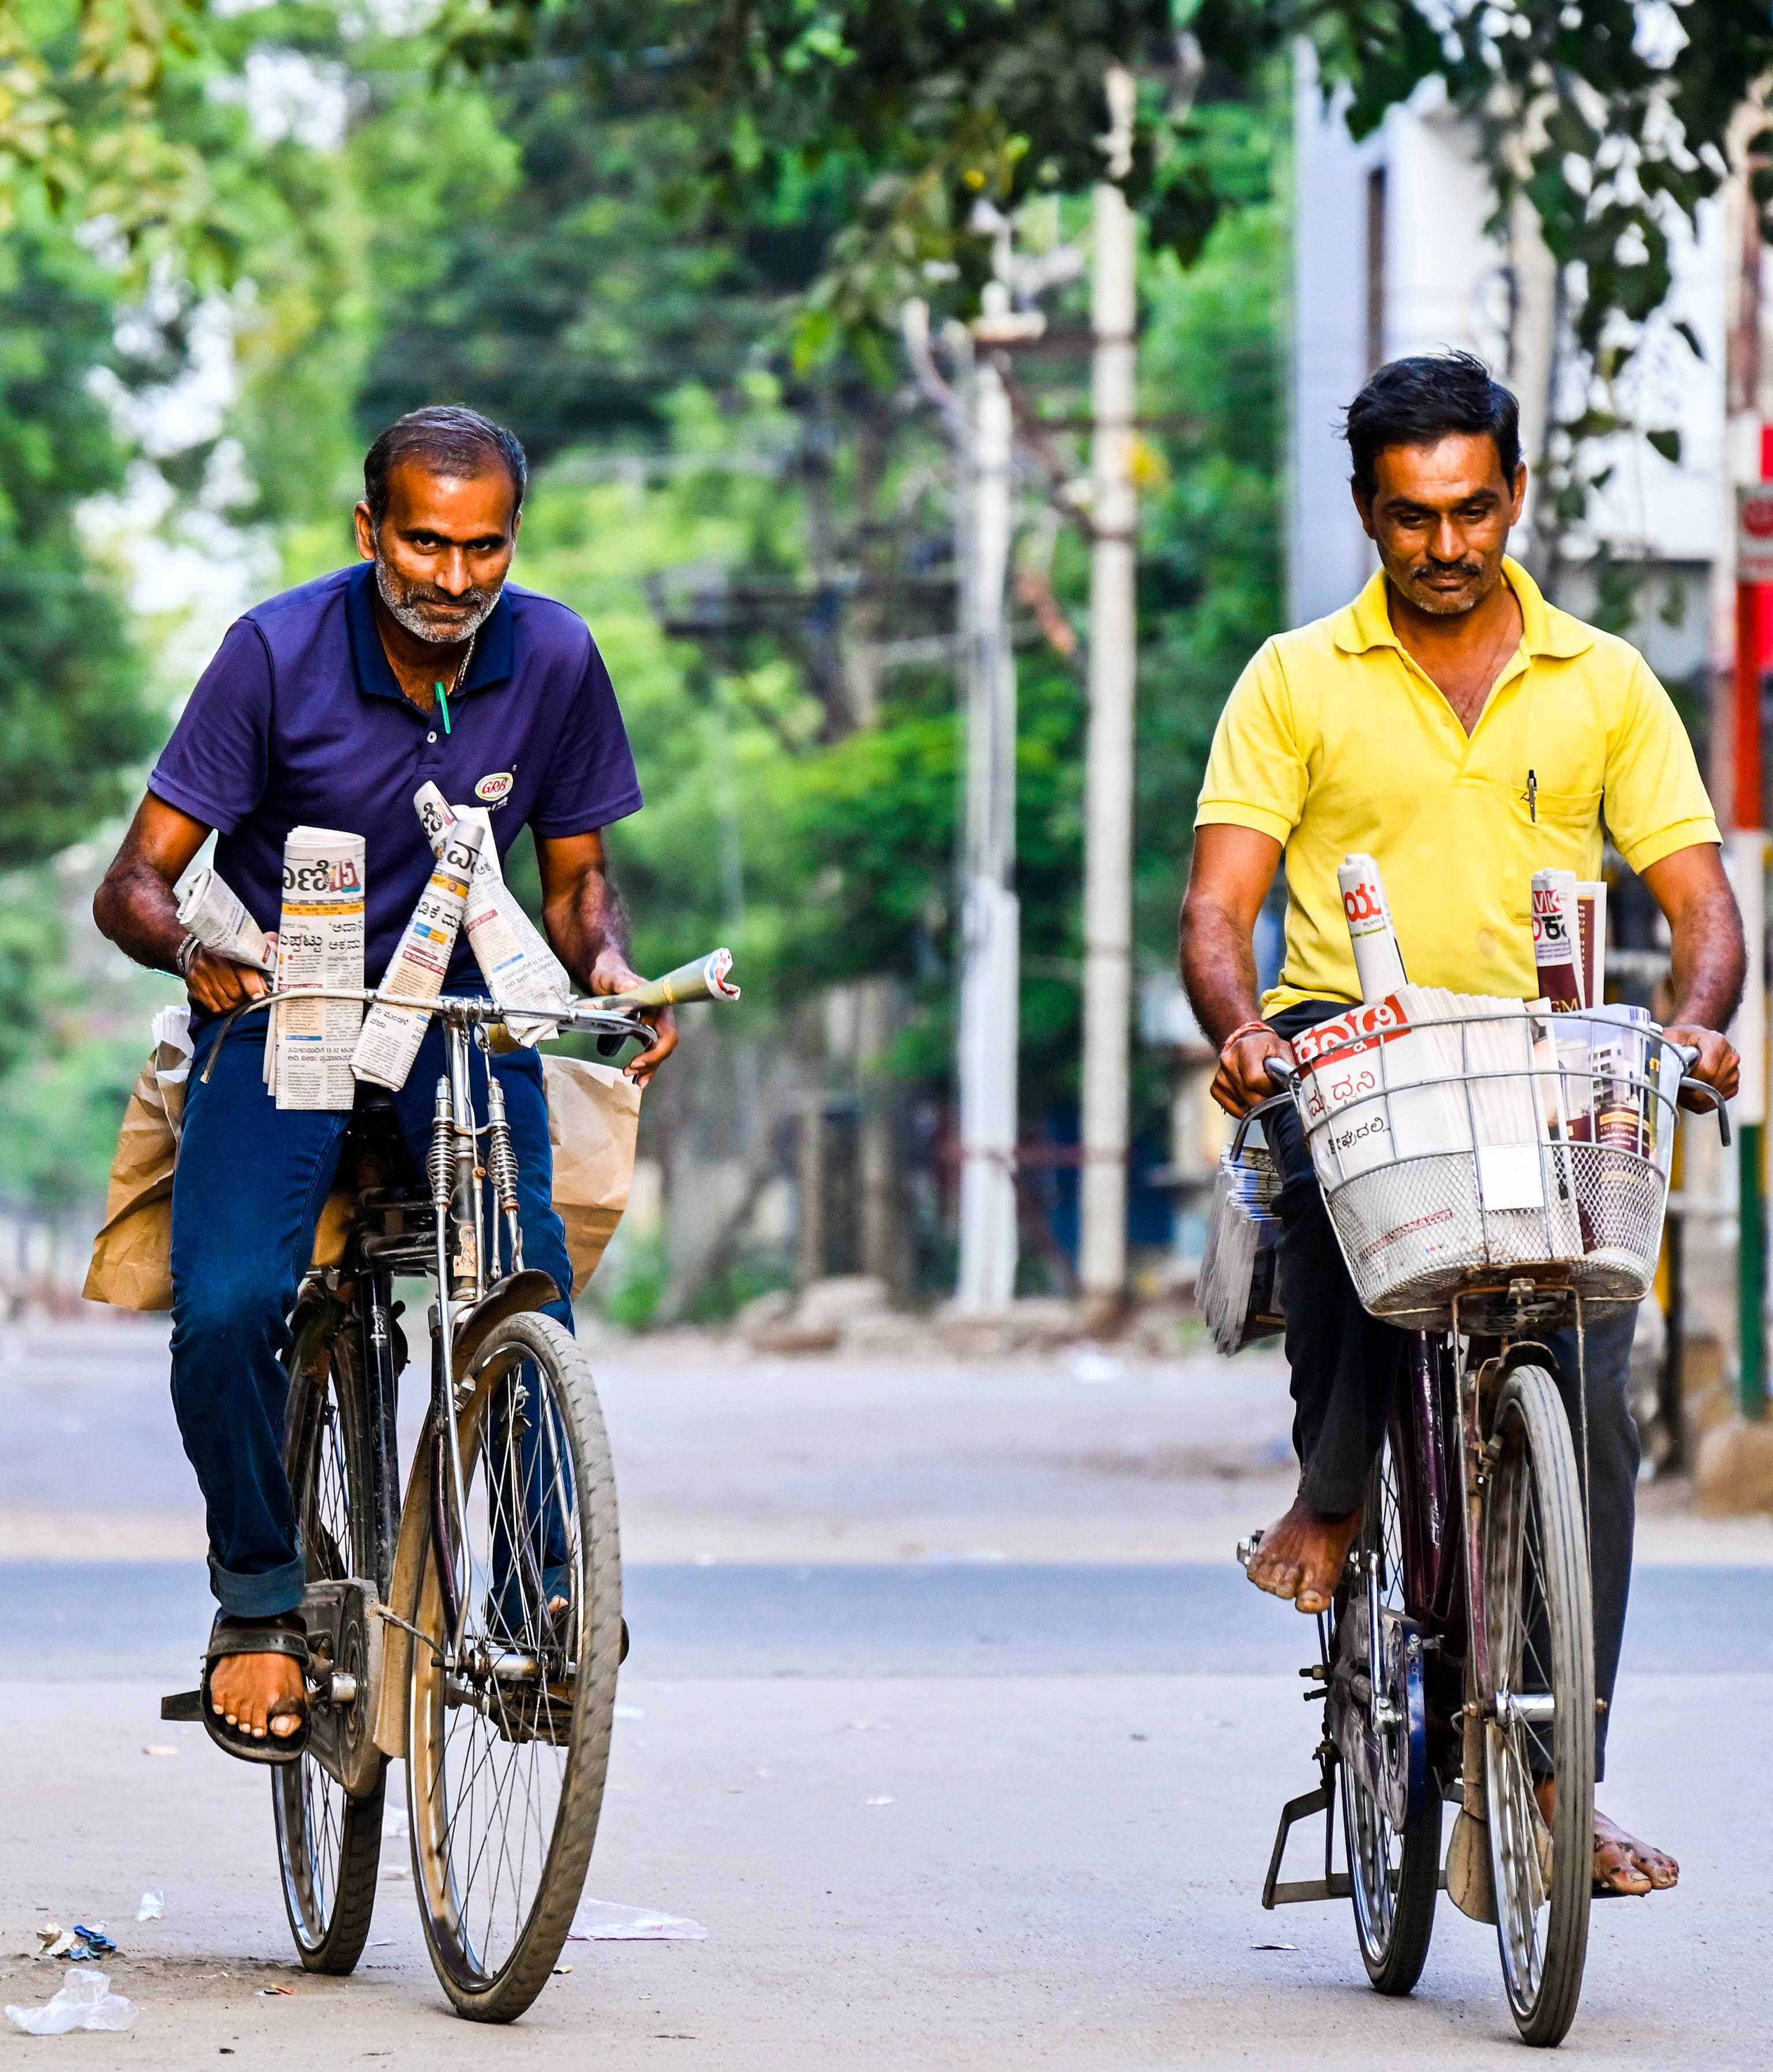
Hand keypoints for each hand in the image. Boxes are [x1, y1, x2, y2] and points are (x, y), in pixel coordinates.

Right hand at [186, 946, 267, 1015]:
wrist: (199, 951)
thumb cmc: (228, 951)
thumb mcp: (247, 944)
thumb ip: (263, 947)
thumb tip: (275, 948)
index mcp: (227, 949)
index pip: (243, 971)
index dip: (253, 986)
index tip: (260, 996)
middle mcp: (211, 961)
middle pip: (235, 991)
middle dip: (247, 997)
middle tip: (254, 997)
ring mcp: (200, 974)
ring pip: (226, 1001)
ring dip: (237, 1004)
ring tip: (242, 999)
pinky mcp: (194, 985)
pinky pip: (214, 1006)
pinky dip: (225, 1007)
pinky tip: (230, 1001)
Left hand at [590, 951, 677, 1084]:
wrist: (605, 976)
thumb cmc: (610, 974)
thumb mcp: (611, 977)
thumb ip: (620, 981)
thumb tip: (630, 986)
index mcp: (660, 1005)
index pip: (668, 1034)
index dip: (657, 1051)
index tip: (637, 1060)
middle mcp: (661, 1017)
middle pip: (664, 1047)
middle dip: (650, 1063)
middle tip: (629, 1071)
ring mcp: (654, 1025)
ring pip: (658, 1053)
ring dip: (648, 1069)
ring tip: (633, 1080)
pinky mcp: (644, 1031)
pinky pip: (650, 1052)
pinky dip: (644, 1067)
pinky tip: (636, 1079)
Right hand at [1210, 1027, 1293, 1117]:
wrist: (1247, 1042)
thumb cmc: (1267, 1047)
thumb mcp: (1283, 1049)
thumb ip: (1289, 1066)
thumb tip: (1296, 1085)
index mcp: (1245, 1048)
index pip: (1254, 1079)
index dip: (1269, 1089)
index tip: (1278, 1087)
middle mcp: (1228, 1061)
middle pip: (1248, 1095)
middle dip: (1265, 1101)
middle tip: (1274, 1095)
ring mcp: (1220, 1075)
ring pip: (1241, 1104)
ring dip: (1256, 1105)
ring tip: (1263, 1094)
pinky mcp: (1216, 1087)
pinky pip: (1230, 1107)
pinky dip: (1243, 1109)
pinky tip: (1252, 1100)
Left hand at [1664, 1023, 1738, 1108]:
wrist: (1698, 1039)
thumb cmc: (1684, 1039)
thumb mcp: (1671, 1036)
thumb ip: (1666, 1048)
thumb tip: (1658, 1063)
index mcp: (1717, 1042)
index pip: (1706, 1071)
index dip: (1688, 1079)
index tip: (1677, 1078)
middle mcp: (1730, 1057)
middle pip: (1709, 1087)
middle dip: (1689, 1091)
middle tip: (1677, 1085)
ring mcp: (1734, 1073)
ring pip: (1712, 1098)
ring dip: (1694, 1098)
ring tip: (1684, 1086)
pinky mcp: (1733, 1086)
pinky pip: (1715, 1102)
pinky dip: (1701, 1102)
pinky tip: (1692, 1092)